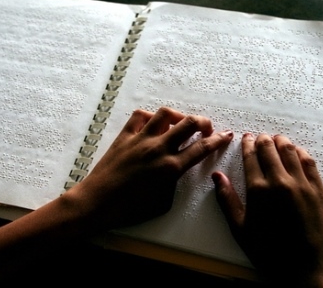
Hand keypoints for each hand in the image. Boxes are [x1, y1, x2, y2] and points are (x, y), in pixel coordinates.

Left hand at [66, 107, 233, 229]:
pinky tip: (153, 124)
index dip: (218, 140)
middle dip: (204, 122)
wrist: (97, 203)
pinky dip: (150, 116)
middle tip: (206, 128)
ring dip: (178, 116)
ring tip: (180, 123)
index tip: (226, 135)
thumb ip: (175, 182)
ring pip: (165, 114)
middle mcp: (158, 149)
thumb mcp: (163, 202)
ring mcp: (140, 139)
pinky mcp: (124, 136)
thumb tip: (179, 169)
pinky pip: (139, 116)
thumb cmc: (129, 209)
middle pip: (189, 124)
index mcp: (170, 168)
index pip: (202, 148)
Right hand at [212, 133, 322, 287]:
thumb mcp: (240, 228)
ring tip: (277, 139)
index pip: (251, 157)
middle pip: (270, 149)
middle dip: (263, 139)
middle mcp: (280, 181)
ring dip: (281, 142)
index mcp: (258, 190)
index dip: (248, 144)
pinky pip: (309, 163)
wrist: (304, 269)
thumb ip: (227, 199)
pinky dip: (301, 152)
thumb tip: (217, 176)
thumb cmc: (268, 251)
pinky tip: (297, 152)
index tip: (246, 138)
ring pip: (290, 151)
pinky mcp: (318, 190)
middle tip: (260, 136)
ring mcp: (302, 184)